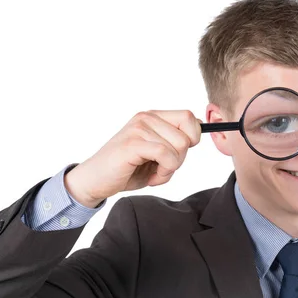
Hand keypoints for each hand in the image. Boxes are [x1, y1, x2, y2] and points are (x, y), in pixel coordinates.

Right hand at [65, 110, 201, 206]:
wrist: (96, 181)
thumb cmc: (128, 169)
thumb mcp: (158, 152)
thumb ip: (176, 141)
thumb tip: (201, 130)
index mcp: (153, 117)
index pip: (189, 117)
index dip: (193, 138)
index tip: (178, 153)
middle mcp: (146, 117)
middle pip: (187, 136)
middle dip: (181, 158)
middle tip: (163, 168)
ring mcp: (139, 128)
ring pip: (179, 147)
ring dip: (171, 168)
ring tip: (154, 172)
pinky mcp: (133, 143)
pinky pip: (166, 155)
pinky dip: (164, 172)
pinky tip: (152, 177)